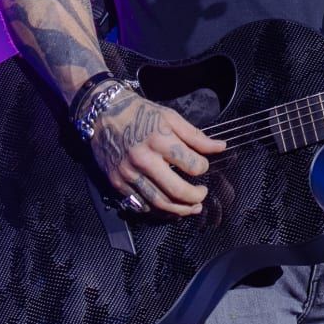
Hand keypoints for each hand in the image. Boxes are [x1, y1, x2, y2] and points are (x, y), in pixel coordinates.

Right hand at [90, 91, 225, 216]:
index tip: (203, 166)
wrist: (103, 113)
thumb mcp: (170, 117)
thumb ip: (196, 136)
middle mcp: (143, 159)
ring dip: (178, 210)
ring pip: (158, 202)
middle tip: (203, 196)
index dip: (203, 167)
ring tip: (191, 208)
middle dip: (194, 197)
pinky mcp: (116, 182)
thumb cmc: (140, 113)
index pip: (190, 163)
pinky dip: (157, 210)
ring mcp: (128, 173)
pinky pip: (139, 204)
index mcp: (159, 139)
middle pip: (175, 190)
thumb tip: (220, 147)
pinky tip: (167, 207)